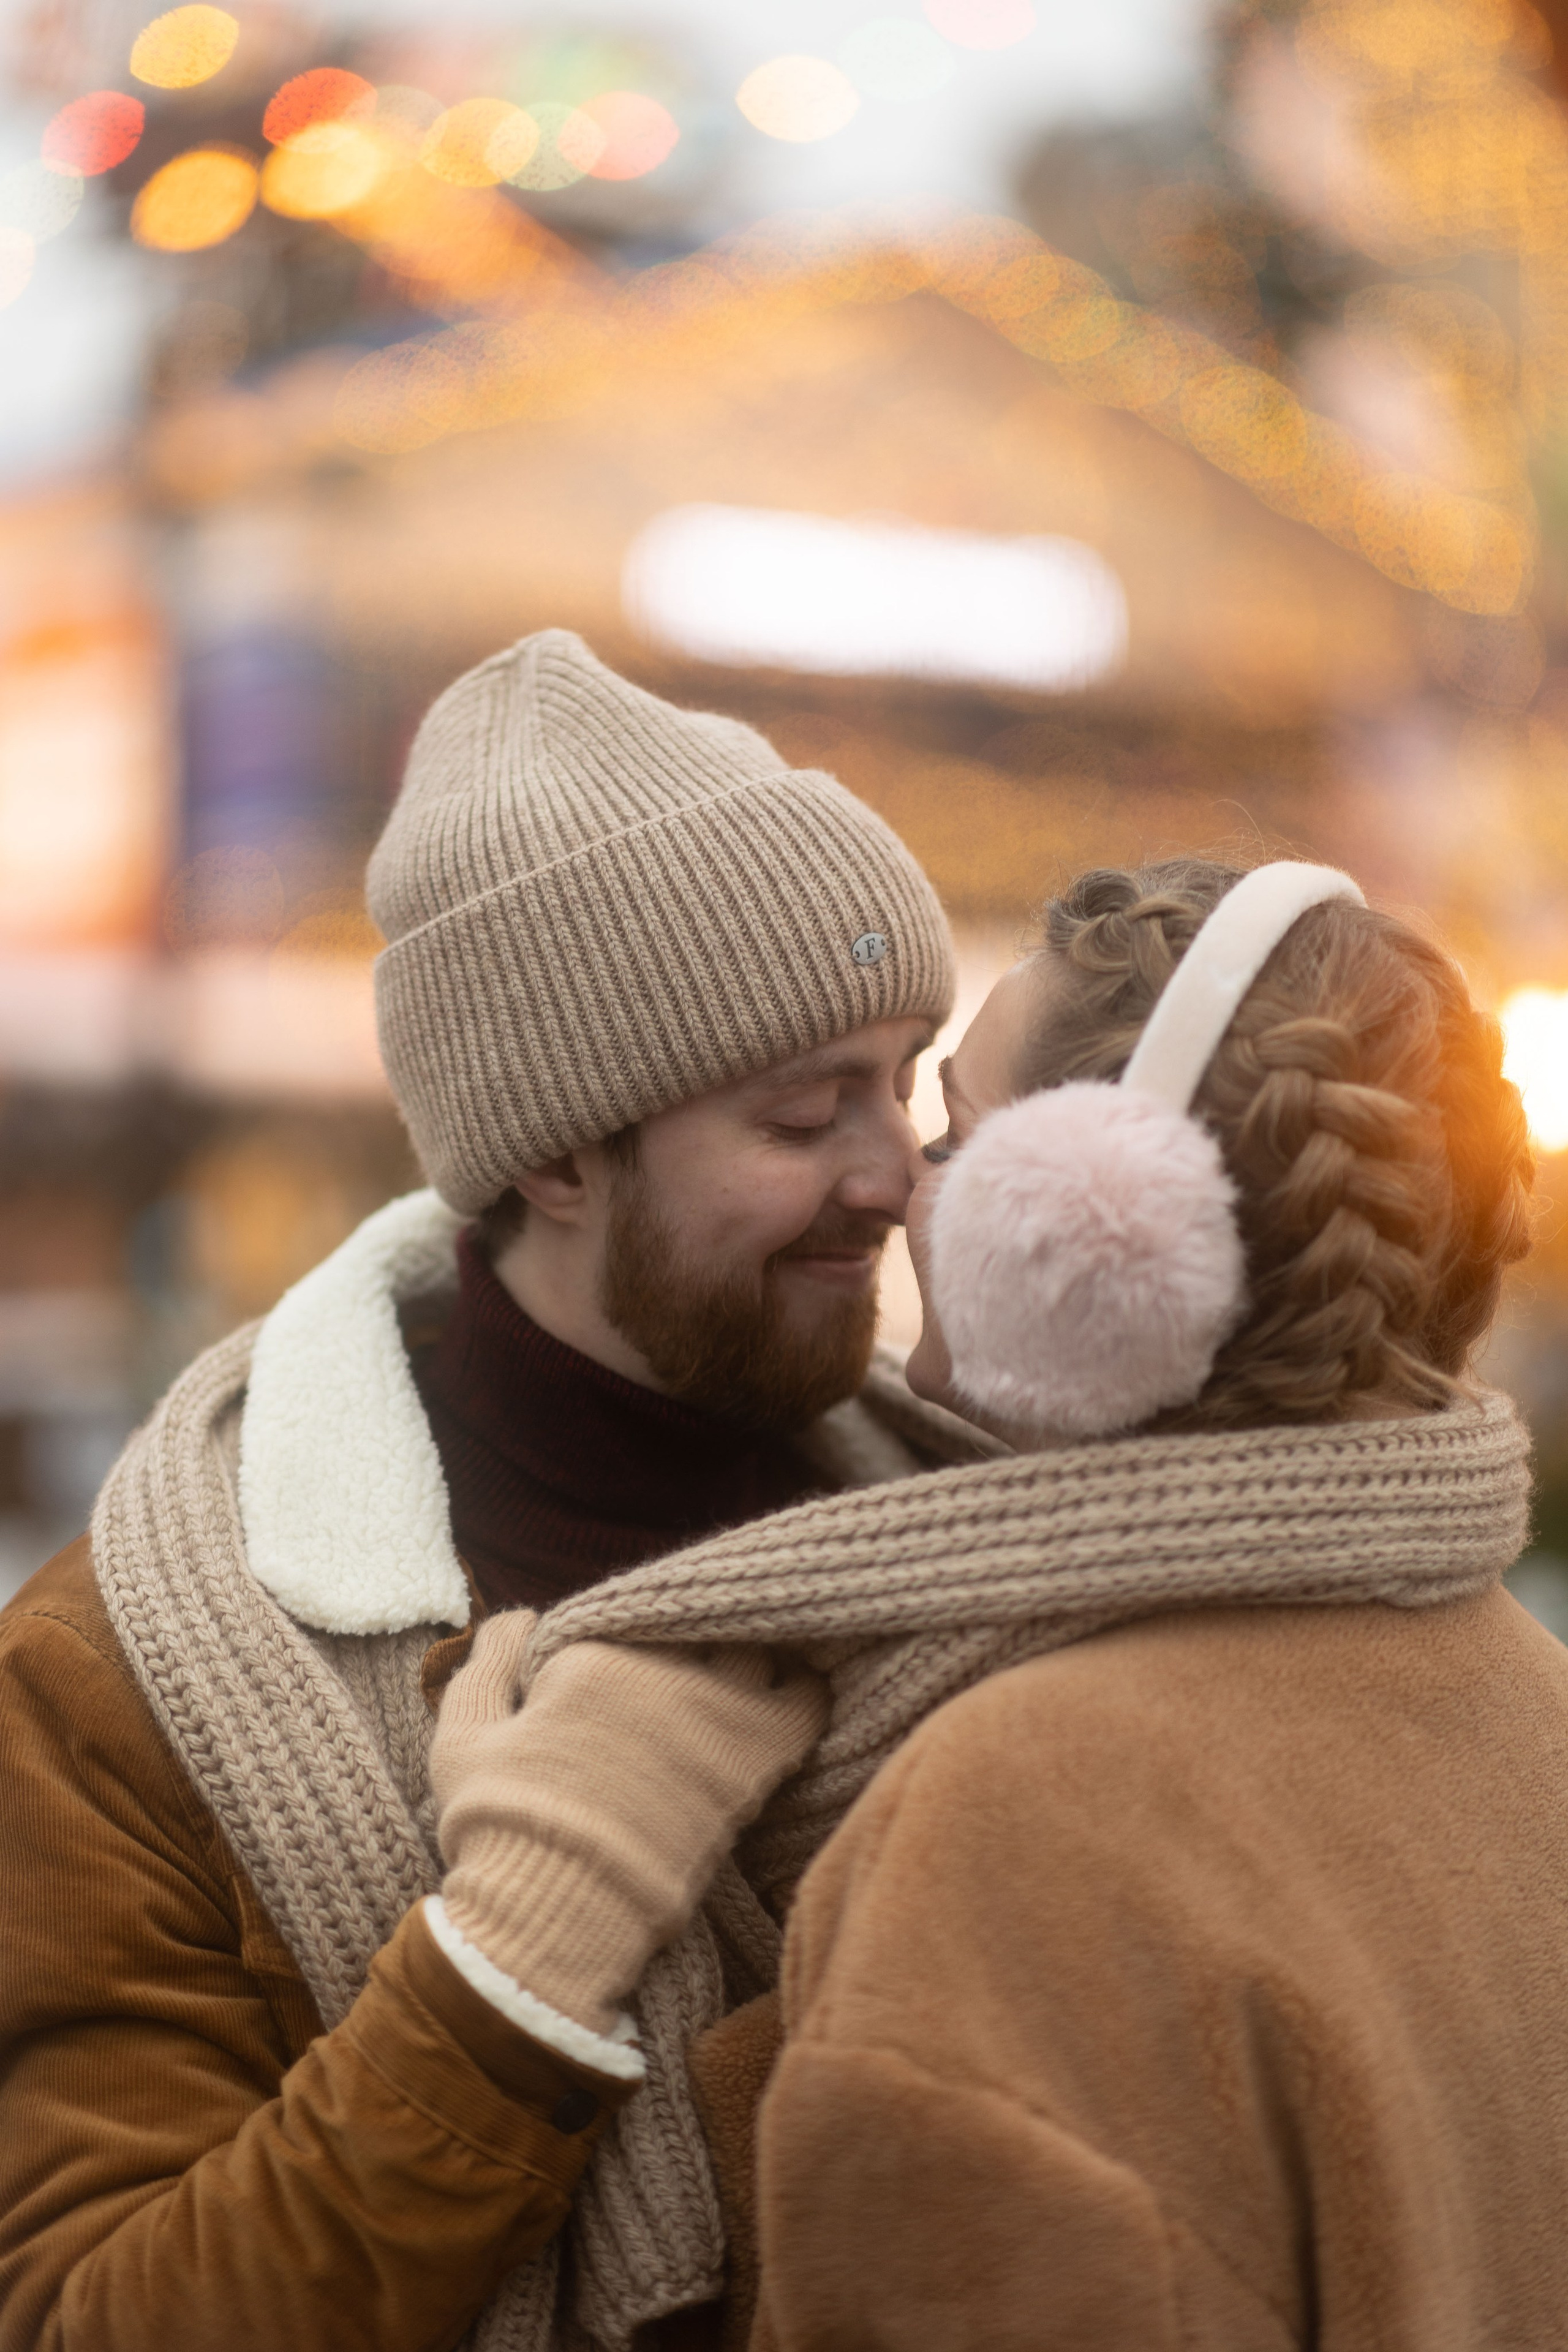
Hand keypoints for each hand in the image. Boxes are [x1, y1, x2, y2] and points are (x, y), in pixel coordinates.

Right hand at [430, 1612, 827, 2032]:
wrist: (553, 1914)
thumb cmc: (499, 1828)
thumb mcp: (461, 1736)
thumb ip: (488, 1662)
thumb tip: (521, 1614)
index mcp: (592, 1655)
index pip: (622, 1618)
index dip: (618, 1649)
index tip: (611, 1683)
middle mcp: (662, 1669)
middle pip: (695, 1624)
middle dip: (687, 1641)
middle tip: (677, 1675)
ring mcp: (715, 1710)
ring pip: (753, 1648)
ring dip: (746, 1655)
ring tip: (733, 1678)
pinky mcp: (754, 1760)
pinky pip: (804, 1699)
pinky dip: (799, 1689)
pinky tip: (783, 1697)